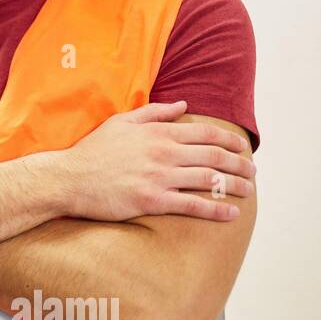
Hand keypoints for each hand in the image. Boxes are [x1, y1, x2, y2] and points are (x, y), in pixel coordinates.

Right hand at [57, 100, 255, 222]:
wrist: (68, 179)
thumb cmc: (93, 151)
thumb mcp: (121, 122)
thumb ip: (154, 112)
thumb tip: (183, 106)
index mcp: (157, 132)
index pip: (205, 133)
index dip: (229, 140)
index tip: (243, 147)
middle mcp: (163, 153)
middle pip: (214, 155)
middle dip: (239, 164)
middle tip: (252, 172)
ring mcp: (159, 177)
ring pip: (209, 179)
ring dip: (234, 185)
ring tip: (248, 190)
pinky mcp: (153, 201)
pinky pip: (193, 205)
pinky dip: (217, 209)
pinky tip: (231, 213)